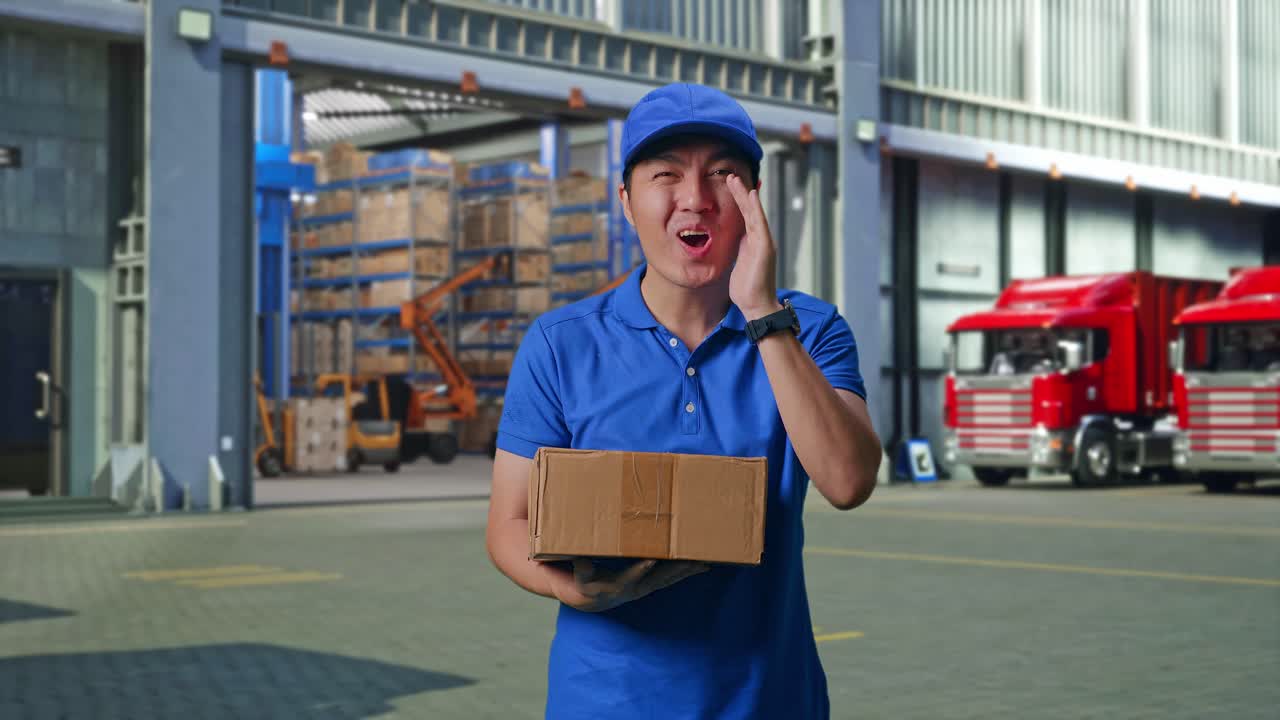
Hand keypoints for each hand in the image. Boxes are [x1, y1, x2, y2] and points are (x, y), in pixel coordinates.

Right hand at [544, 558, 709, 612]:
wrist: (589, 601)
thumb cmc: (582, 583)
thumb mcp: (579, 578)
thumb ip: (582, 569)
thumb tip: (582, 560)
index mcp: (616, 586)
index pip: (628, 578)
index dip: (638, 571)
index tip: (649, 561)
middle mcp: (634, 589)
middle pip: (657, 579)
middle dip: (674, 570)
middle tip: (690, 561)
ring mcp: (644, 587)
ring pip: (668, 579)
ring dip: (685, 571)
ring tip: (703, 562)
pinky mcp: (650, 584)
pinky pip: (670, 578)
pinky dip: (685, 572)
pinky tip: (702, 565)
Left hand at [726, 173, 779, 319]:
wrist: (757, 305)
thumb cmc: (747, 289)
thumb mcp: (737, 264)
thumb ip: (736, 251)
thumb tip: (727, 243)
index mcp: (751, 242)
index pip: (745, 216)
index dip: (738, 201)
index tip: (731, 185)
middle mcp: (760, 239)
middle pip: (749, 210)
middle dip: (740, 193)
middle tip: (731, 176)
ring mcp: (764, 242)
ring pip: (754, 213)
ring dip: (745, 195)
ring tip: (735, 180)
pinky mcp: (765, 247)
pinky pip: (760, 224)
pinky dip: (756, 209)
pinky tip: (752, 196)